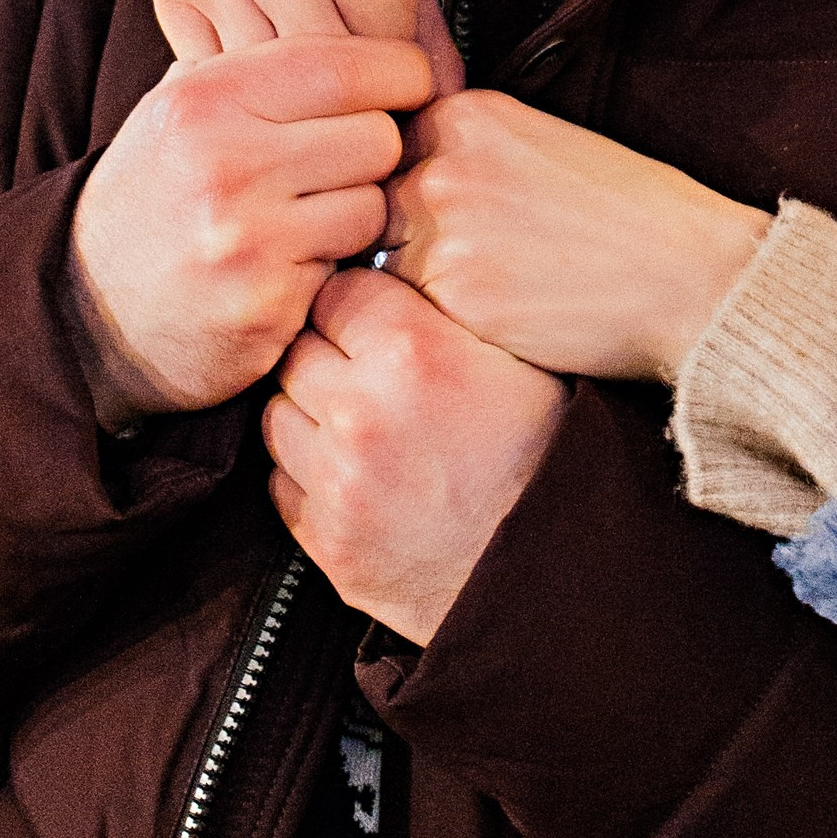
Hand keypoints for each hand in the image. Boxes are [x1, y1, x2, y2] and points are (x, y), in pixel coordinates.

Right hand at [70, 34, 432, 419]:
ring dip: (355, 216)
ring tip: (308, 219)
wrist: (88, 308)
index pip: (350, 65)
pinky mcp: (265, 303)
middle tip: (342, 168)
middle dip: (374, 153)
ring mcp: (246, 238)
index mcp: (208, 96)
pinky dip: (330, 269)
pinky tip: (288, 267)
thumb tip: (369, 25)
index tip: (405, 88)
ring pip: (374, 207)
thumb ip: (262, 64)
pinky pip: (347, 269)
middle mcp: (226, 161)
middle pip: (379, 136)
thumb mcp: (183, 108)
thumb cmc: (157, 194)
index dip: (399, 75)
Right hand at [152, 0, 460, 86]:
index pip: (399, 68)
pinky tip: (255, 69)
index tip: (406, 98)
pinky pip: (214, 69)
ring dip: (289, 100)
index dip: (407, 90)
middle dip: (353, 105)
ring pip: (270, 89)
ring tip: (306, 94)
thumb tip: (445, 100)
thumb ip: (421, 13)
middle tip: (359, 107)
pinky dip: (238, 79)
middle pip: (336, 88)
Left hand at [266, 266, 565, 642]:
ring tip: (360, 422)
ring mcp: (337, 480)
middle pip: (298, 350)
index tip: (374, 316)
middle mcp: (362, 410)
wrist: (558, 568)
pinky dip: (308, 474)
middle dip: (327, 354)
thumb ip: (443, 313)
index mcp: (413, 351)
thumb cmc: (549, 454)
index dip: (358, 301)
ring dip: (309, 413)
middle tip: (367, 370)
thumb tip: (395, 269)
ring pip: (278, 414)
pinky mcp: (326, 540)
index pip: (337, 291)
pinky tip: (355, 474)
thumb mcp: (516, 358)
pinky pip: (282, 483)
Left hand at [384, 91, 770, 380]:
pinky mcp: (454, 294)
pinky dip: (436, 324)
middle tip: (447, 269)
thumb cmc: (632, 214)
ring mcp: (442, 229)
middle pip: (369, 206)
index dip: (397, 190)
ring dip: (410, 286)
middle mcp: (443, 162)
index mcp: (467, 114)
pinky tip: (489, 324)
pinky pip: (407, 314)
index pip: (380, 151)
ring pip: (379, 263)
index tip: (426, 220)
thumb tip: (402, 181)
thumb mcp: (545, 146)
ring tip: (473, 298)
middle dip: (393, 240)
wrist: (690, 273)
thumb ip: (469, 152)